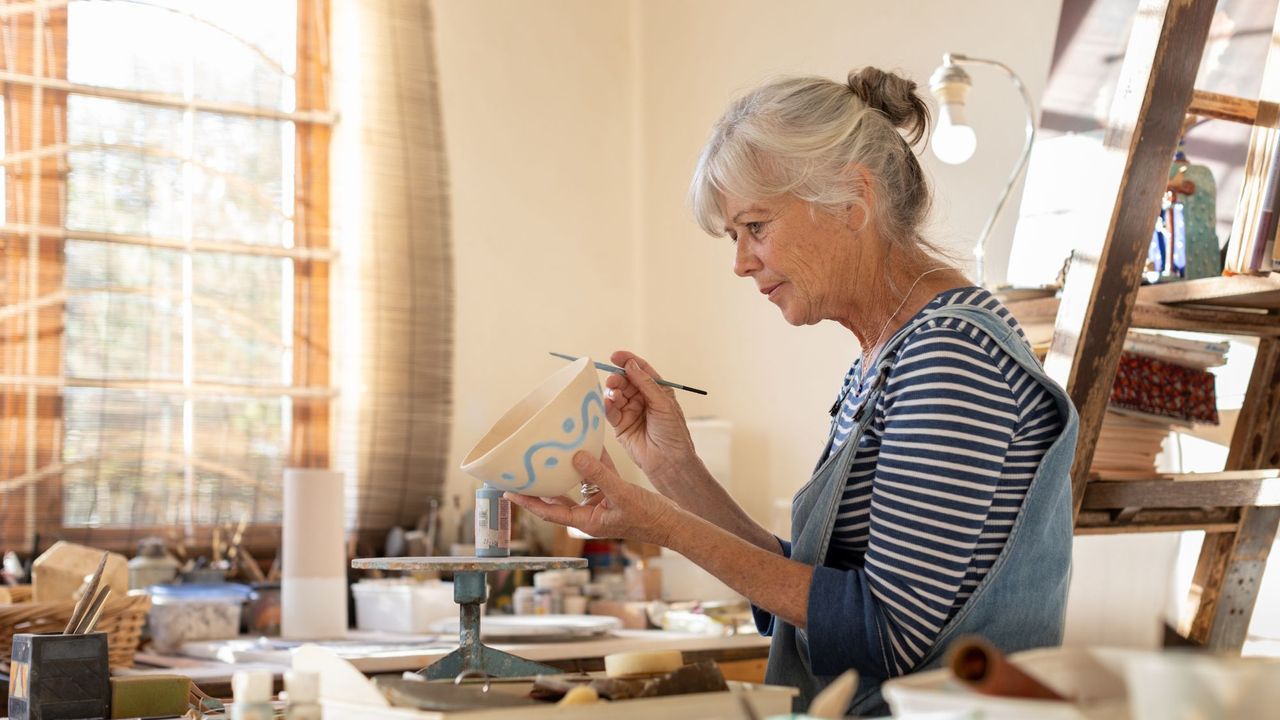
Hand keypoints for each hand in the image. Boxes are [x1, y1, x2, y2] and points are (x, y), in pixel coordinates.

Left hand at [505, 448, 682, 546]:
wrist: (674, 523)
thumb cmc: (649, 517)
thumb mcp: (622, 494)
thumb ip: (598, 474)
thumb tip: (576, 456)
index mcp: (586, 520)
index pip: (548, 511)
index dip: (528, 501)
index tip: (508, 491)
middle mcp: (589, 513)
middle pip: (556, 498)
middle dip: (540, 485)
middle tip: (522, 470)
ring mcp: (601, 504)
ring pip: (576, 484)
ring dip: (565, 470)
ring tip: (548, 453)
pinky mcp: (613, 494)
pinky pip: (597, 476)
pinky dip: (592, 462)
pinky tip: (586, 444)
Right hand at [604, 351, 696, 483]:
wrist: (669, 461)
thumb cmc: (673, 434)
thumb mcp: (663, 403)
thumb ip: (645, 383)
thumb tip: (631, 364)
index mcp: (657, 391)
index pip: (640, 370)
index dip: (628, 361)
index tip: (615, 356)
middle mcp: (643, 399)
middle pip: (625, 381)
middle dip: (618, 378)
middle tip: (613, 380)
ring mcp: (631, 412)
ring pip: (616, 394)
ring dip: (612, 391)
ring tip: (613, 394)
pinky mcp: (620, 425)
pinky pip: (610, 411)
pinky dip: (606, 405)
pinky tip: (607, 403)